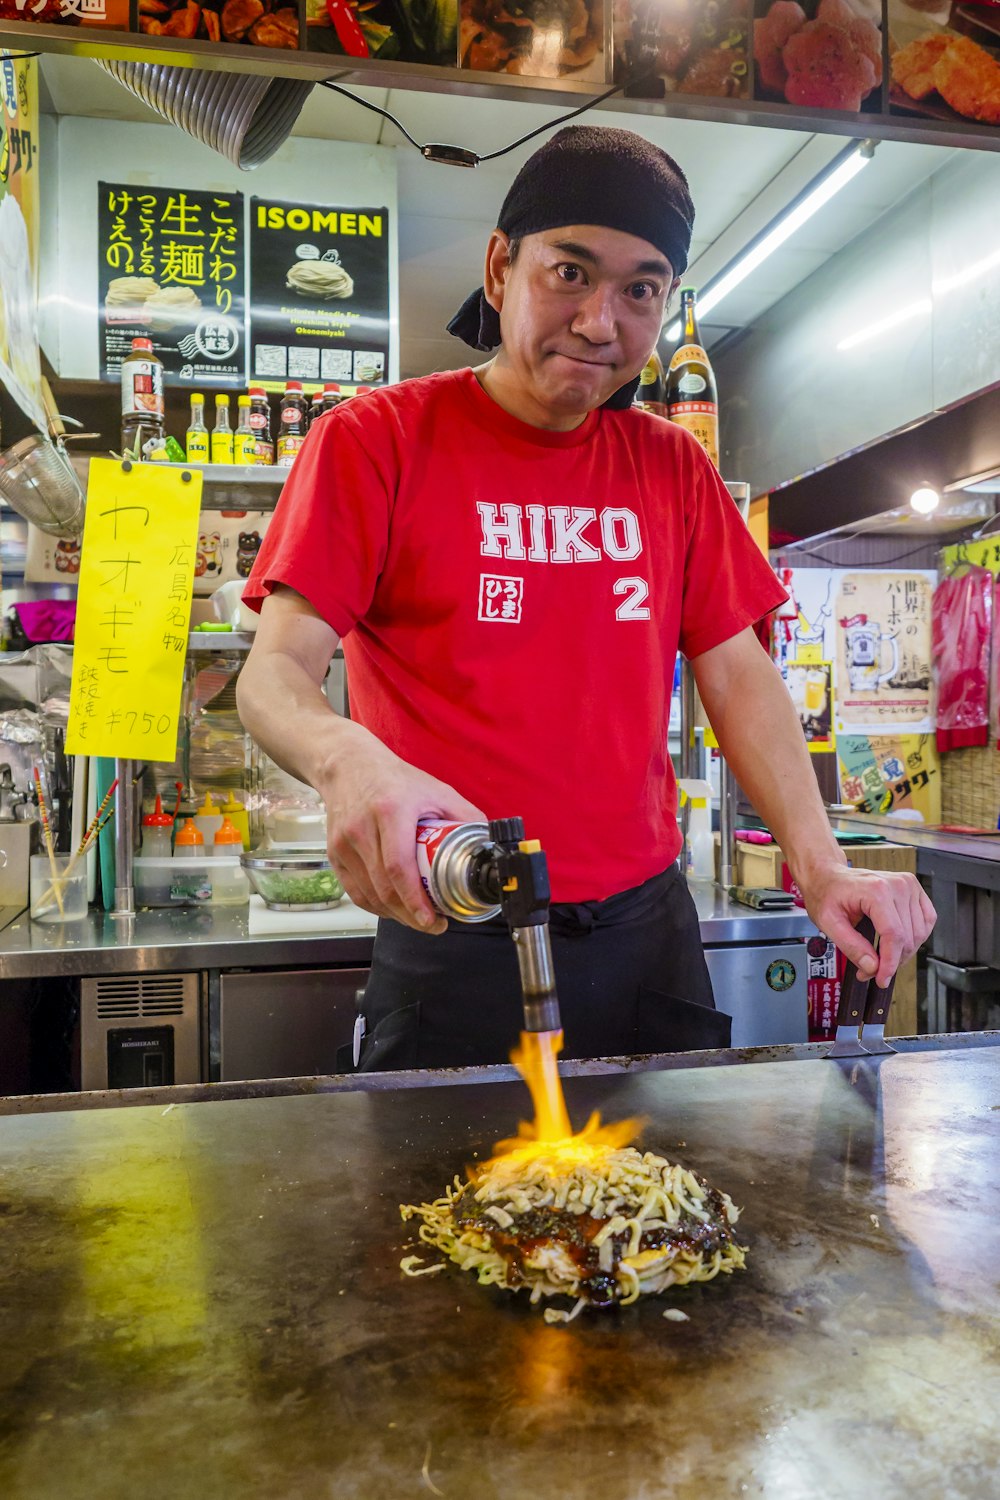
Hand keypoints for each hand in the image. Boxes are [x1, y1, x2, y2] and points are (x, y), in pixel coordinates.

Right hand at [317, 725, 485, 934]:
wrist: (347, 766)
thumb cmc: (392, 778)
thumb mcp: (436, 790)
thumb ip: (465, 815)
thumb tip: (488, 844)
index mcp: (390, 811)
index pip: (399, 866)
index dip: (415, 899)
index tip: (432, 917)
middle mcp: (363, 829)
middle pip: (384, 887)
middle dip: (411, 915)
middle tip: (433, 924)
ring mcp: (344, 843)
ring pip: (370, 895)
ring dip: (396, 915)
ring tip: (418, 918)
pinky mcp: (334, 853)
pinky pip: (355, 892)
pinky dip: (376, 907)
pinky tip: (394, 909)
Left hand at [796, 863, 935, 987]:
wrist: (828, 875)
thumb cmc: (826, 893)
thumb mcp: (828, 922)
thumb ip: (851, 946)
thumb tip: (872, 967)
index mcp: (876, 890)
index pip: (894, 935)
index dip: (889, 963)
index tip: (881, 979)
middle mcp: (897, 885)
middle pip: (907, 937)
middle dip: (892, 961)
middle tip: (872, 972)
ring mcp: (908, 885)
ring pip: (920, 933)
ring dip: (904, 952)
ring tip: (882, 958)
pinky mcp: (913, 888)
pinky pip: (927, 920)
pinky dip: (916, 937)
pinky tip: (899, 943)